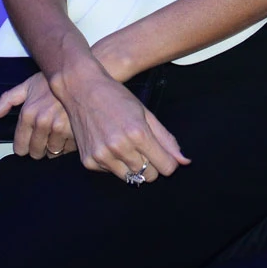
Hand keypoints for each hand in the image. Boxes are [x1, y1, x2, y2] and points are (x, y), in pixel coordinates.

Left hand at [0, 71, 76, 159]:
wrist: (79, 76)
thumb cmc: (52, 82)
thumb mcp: (27, 86)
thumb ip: (6, 101)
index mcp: (28, 114)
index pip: (21, 147)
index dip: (24, 147)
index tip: (28, 144)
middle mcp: (42, 122)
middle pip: (36, 153)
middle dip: (38, 148)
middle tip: (44, 137)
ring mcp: (59, 128)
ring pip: (52, 153)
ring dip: (54, 147)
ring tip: (57, 133)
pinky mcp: (75, 132)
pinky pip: (67, 150)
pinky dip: (67, 145)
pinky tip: (68, 132)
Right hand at [53, 62, 189, 182]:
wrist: (82, 89)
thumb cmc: (116, 97)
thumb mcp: (146, 114)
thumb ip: (166, 139)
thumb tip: (185, 162)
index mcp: (138, 133)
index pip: (166, 168)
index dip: (168, 162)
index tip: (163, 155)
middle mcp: (120, 147)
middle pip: (149, 176)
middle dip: (151, 165)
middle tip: (142, 147)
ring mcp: (102, 156)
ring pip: (130, 178)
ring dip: (131, 165)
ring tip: (124, 144)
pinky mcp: (89, 161)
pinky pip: (111, 173)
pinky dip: (113, 163)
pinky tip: (108, 144)